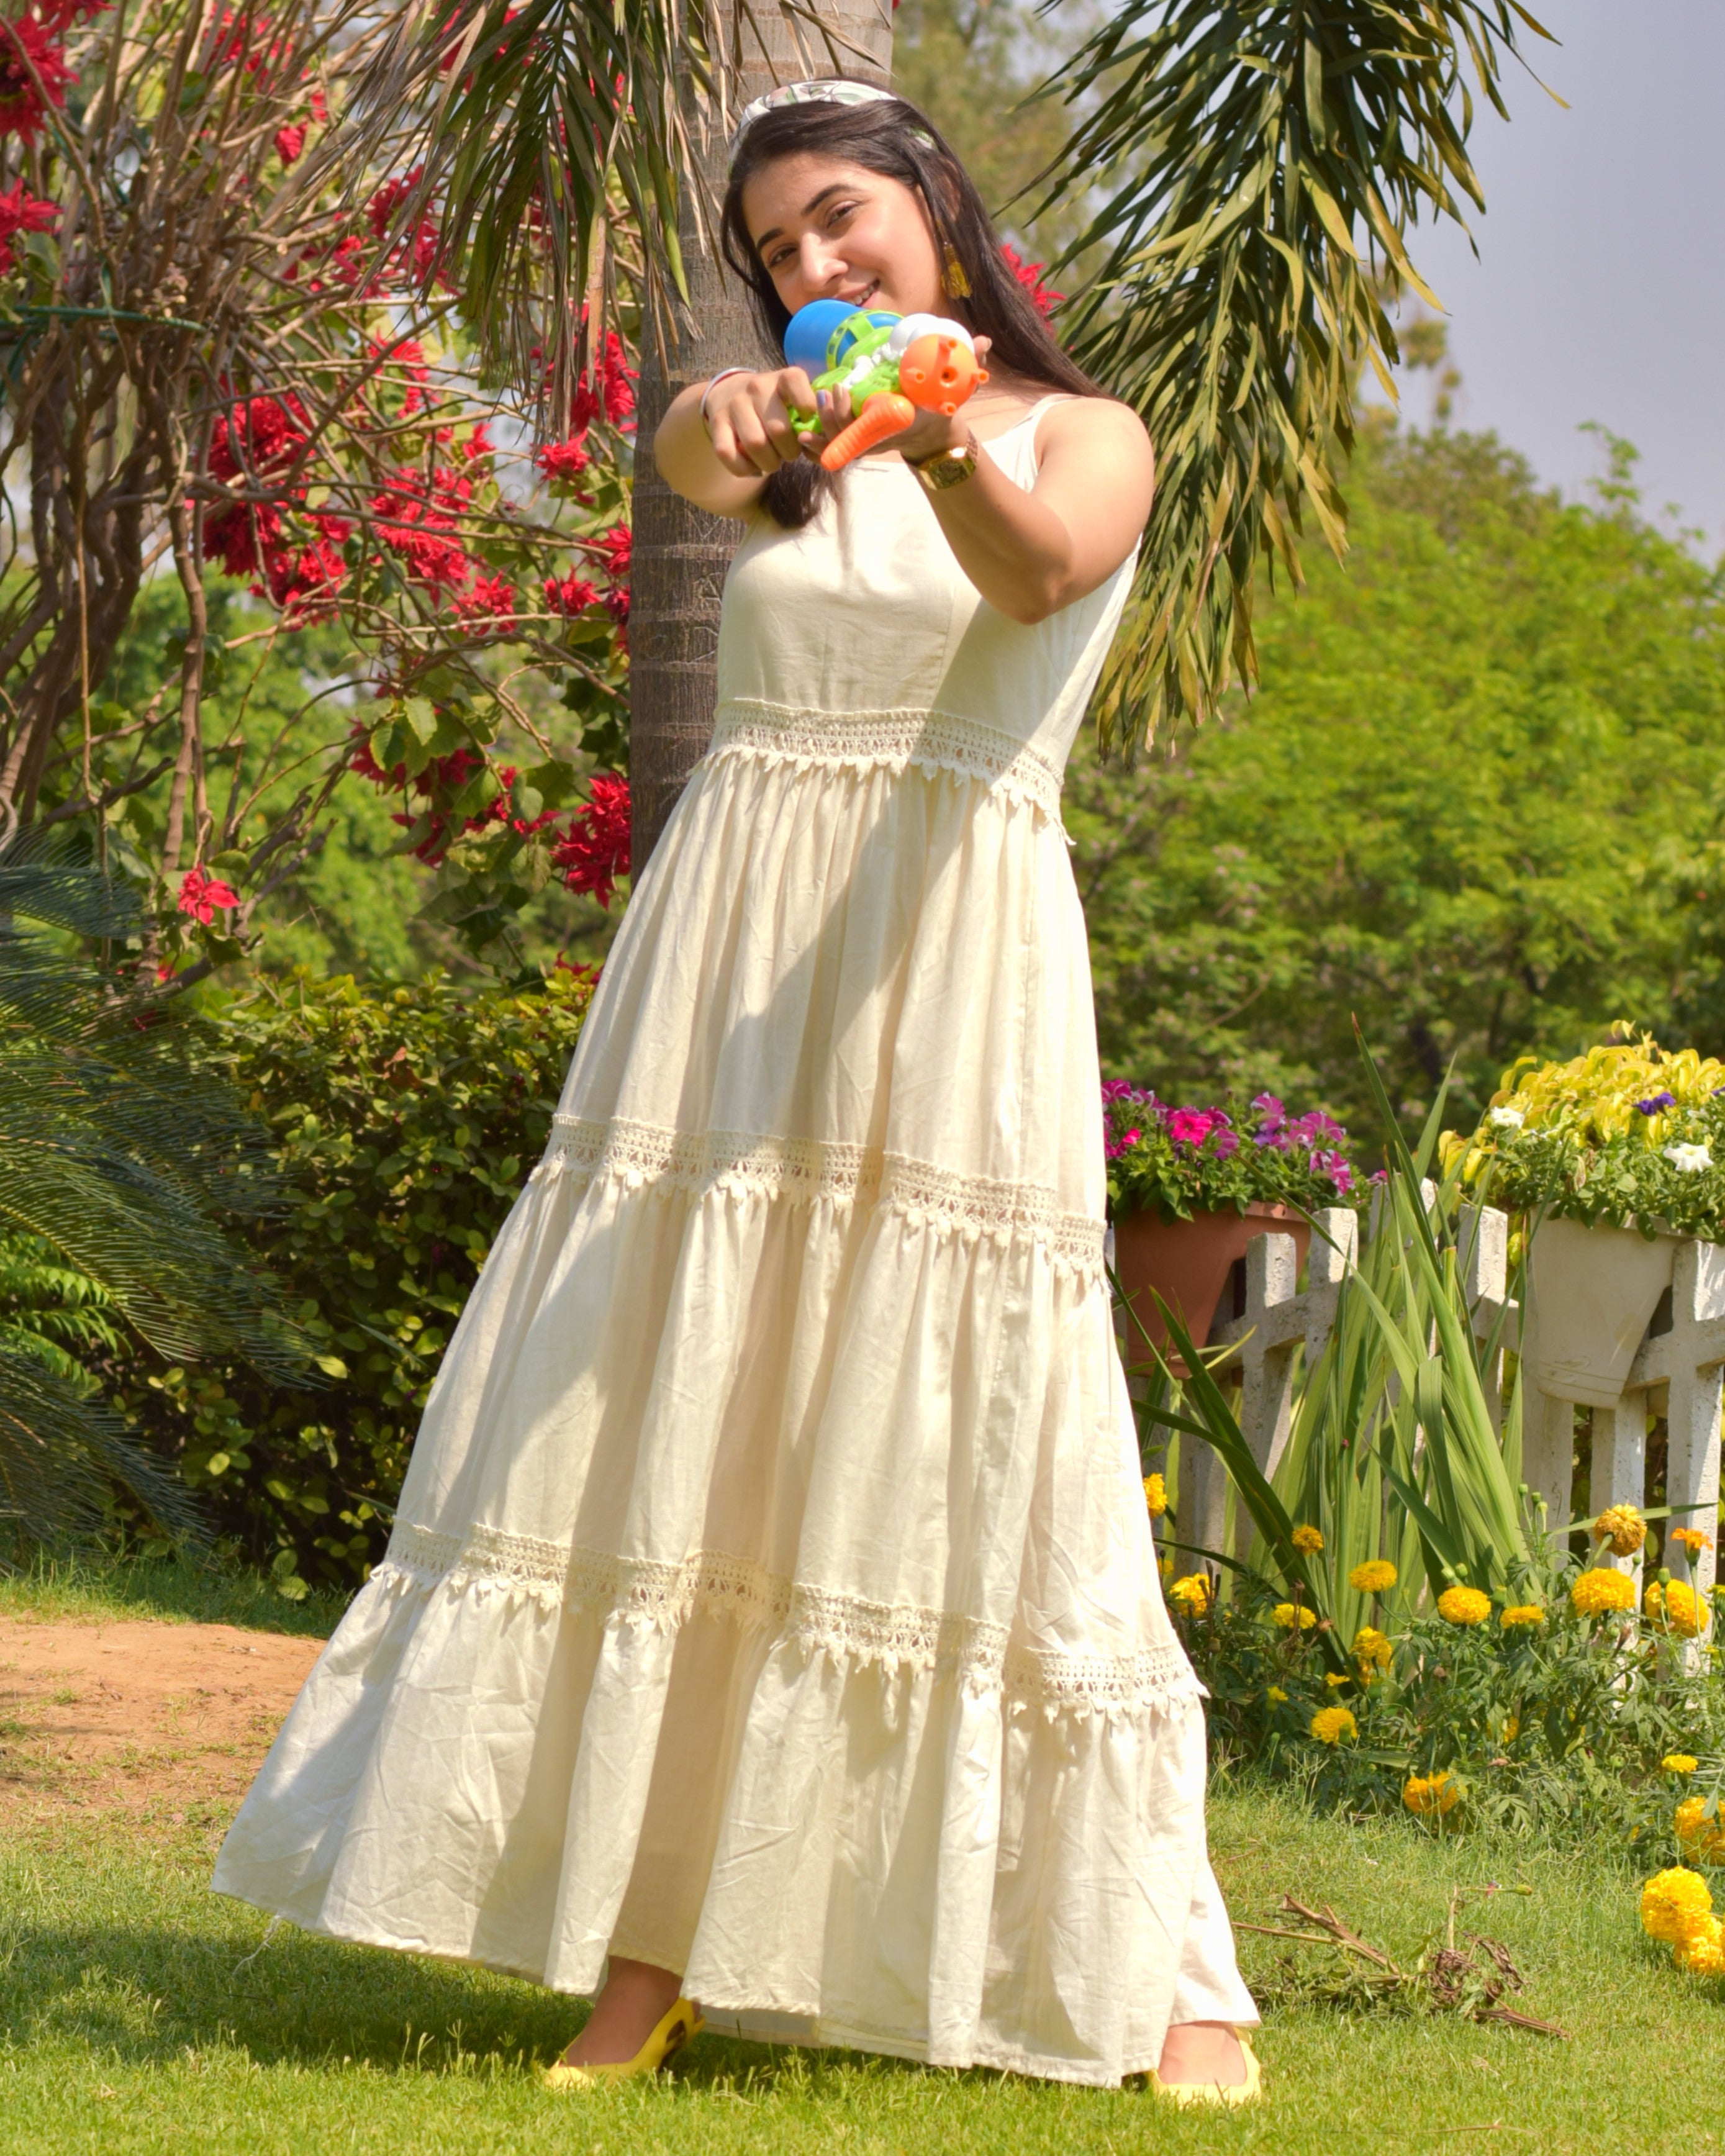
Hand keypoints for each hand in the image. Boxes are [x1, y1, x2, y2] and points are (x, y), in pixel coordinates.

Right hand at [705, 367, 831, 477]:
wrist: (729, 393)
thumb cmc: (773, 405)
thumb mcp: (794, 400)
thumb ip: (812, 416)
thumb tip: (826, 439)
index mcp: (782, 378)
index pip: (797, 385)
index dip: (808, 411)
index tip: (806, 426)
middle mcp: (757, 386)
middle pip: (779, 429)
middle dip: (790, 452)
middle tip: (789, 454)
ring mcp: (735, 404)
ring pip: (755, 444)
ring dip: (769, 463)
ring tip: (772, 461)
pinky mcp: (717, 423)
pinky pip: (728, 454)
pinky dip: (744, 469)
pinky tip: (753, 466)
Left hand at [794, 333, 994, 464]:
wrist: (935, 433)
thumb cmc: (940, 406)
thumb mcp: (956, 387)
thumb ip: (969, 363)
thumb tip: (985, 341)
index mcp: (898, 420)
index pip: (868, 423)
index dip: (849, 414)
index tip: (840, 391)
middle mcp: (880, 433)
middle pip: (847, 433)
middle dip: (833, 417)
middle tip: (828, 393)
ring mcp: (869, 440)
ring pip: (838, 443)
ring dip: (823, 429)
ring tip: (812, 407)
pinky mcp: (861, 441)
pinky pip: (836, 449)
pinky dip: (820, 446)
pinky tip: (805, 433)